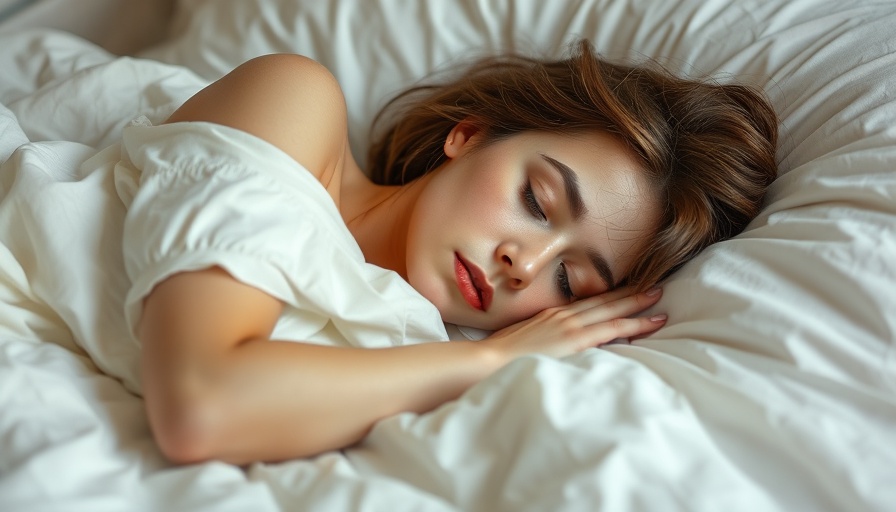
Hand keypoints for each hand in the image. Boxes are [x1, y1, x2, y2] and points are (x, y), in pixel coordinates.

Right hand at [481, 287, 665, 359]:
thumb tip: (552, 345)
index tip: (628, 290)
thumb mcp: (523, 341)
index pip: (587, 303)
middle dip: (630, 294)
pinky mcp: (574, 340)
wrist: (489, 359)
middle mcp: (563, 316)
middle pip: (604, 302)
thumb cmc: (499, 355)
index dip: (610, 296)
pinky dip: (631, 325)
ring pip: (611, 311)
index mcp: (551, 316)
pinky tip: (648, 323)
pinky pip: (610, 330)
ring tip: (658, 300)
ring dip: (636, 305)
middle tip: (654, 287)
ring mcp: (569, 326)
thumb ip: (542, 339)